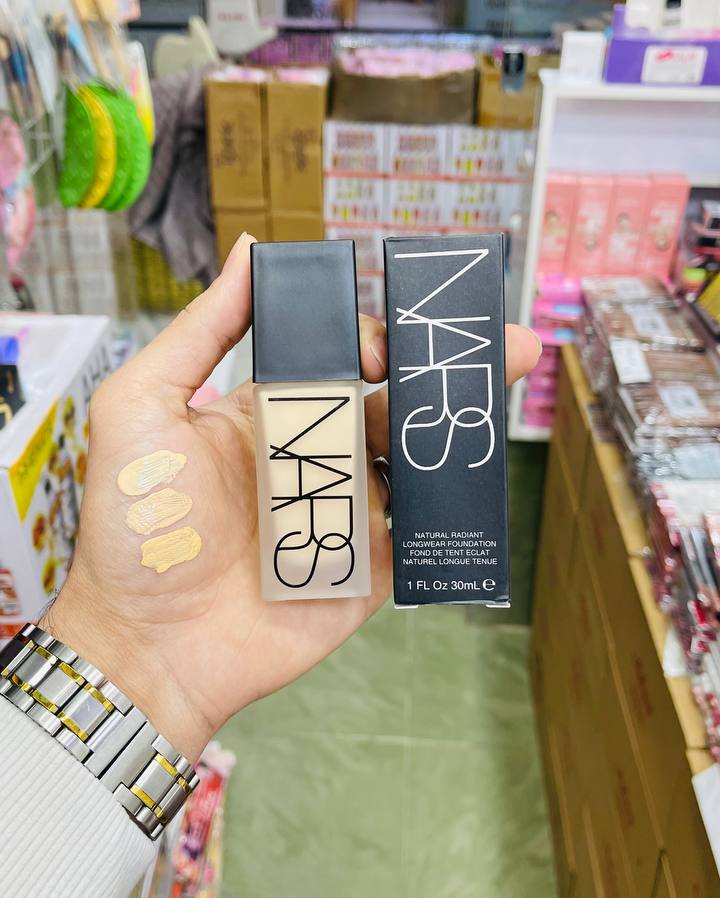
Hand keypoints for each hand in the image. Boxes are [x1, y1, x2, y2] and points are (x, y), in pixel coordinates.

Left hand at [42, 235, 540, 760]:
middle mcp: (315, 454)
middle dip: (445, 368)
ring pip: (417, 458)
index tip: (381, 347)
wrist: (150, 645)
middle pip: (393, 400)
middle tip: (500, 343)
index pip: (338, 355)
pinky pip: (422, 531)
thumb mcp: (142, 409)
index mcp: (270, 411)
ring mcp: (347, 512)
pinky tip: (481, 476)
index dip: (371, 338)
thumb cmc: (135, 527)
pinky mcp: (370, 568)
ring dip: (458, 428)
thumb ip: (198, 332)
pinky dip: (454, 507)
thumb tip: (248, 252)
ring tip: (496, 400)